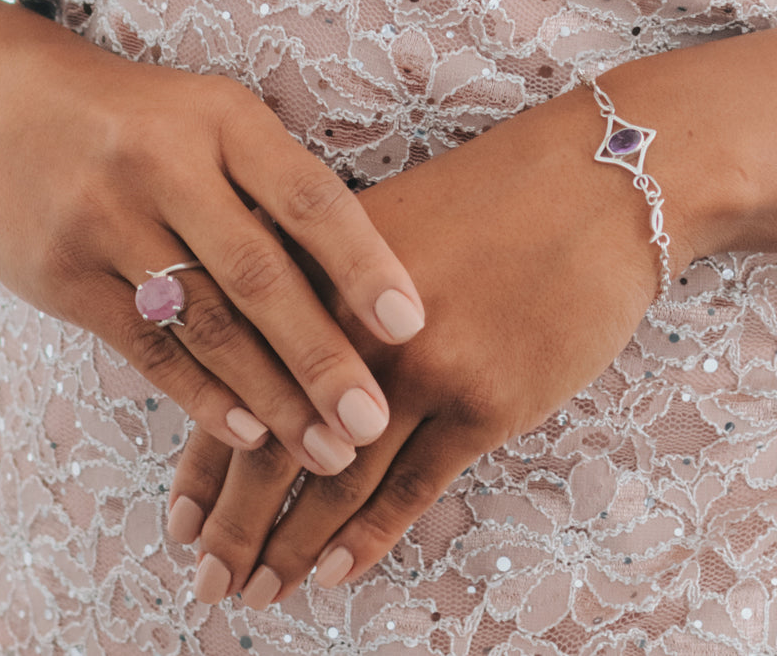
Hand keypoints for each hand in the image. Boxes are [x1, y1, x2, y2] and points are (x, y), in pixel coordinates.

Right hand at [0, 0, 425, 474]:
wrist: (10, 101)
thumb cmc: (146, 120)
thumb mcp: (216, 121)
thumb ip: (277, 189)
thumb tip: (360, 286)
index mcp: (224, 120)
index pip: (308, 199)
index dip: (364, 264)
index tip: (409, 326)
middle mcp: (165, 165)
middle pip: (258, 276)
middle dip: (320, 359)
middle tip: (369, 424)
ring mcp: (106, 220)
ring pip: (204, 324)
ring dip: (270, 396)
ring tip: (324, 448)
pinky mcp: (62, 273)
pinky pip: (146, 347)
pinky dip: (201, 396)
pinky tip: (247, 433)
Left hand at [169, 83, 689, 603]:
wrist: (596, 184)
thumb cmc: (489, 199)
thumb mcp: (382, 226)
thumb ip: (323, 291)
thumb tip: (279, 374)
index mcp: (317, 273)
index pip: (235, 386)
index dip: (203, 462)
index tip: (180, 521)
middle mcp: (354, 327)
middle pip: (273, 444)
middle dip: (235, 523)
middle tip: (211, 581)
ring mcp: (422, 369)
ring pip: (338, 480)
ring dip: (290, 545)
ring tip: (258, 592)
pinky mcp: (488, 403)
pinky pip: (414, 487)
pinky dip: (367, 537)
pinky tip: (333, 573)